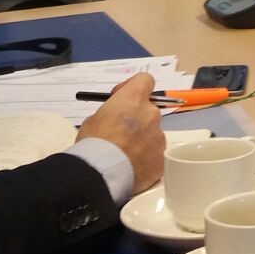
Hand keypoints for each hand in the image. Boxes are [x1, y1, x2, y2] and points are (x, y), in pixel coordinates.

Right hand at [78, 73, 163, 191]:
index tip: (121, 98)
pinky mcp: (161, 160)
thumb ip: (111, 113)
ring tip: (123, 156)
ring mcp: (159, 137)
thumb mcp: (94, 119)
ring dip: (141, 140)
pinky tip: (130, 168)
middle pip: (148, 110)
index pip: (145, 80)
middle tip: (120, 133)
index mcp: (134, 99)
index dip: (133, 87)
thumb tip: (116, 119)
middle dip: (137, 119)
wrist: (101, 173)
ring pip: (152, 134)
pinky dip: (144, 160)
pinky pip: (154, 155)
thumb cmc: (93, 142)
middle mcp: (151, 114)